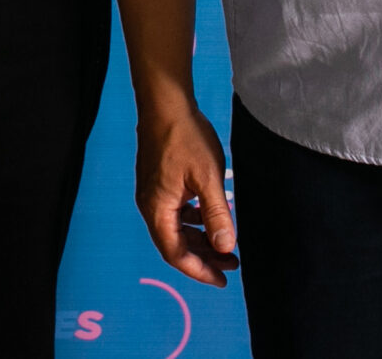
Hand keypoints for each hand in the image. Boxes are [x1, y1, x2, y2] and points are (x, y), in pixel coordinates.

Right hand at [134, 102, 239, 287]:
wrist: (165, 103)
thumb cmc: (185, 137)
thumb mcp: (209, 178)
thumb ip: (217, 215)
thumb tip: (225, 247)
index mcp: (157, 209)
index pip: (176, 254)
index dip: (199, 270)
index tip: (223, 279)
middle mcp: (150, 205)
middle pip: (174, 244)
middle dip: (203, 257)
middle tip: (231, 265)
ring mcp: (153, 192)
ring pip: (175, 228)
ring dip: (199, 239)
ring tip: (225, 244)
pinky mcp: (158, 181)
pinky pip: (175, 211)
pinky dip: (193, 220)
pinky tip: (210, 216)